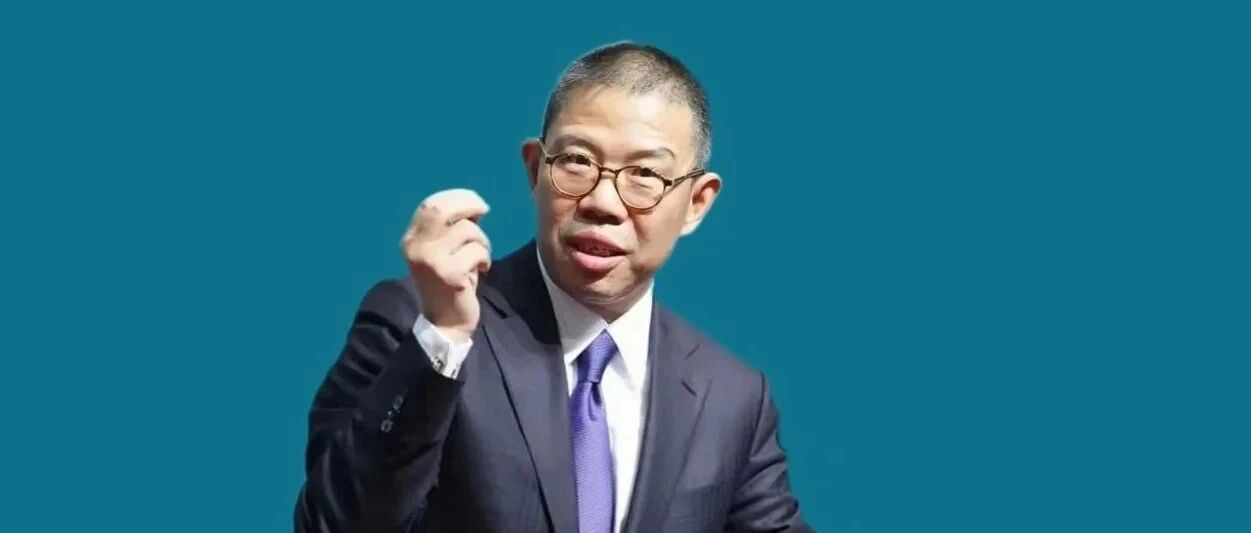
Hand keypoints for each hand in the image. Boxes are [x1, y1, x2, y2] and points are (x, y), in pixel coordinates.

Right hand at [400, 189, 490, 343]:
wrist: (445, 323)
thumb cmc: (448, 283)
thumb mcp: (444, 252)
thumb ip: (451, 229)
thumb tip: (475, 205)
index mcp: (411, 240)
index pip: (431, 204)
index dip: (457, 197)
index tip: (476, 203)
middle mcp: (416, 247)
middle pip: (443, 209)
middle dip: (469, 204)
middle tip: (484, 211)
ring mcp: (431, 261)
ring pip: (467, 230)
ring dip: (482, 242)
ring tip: (480, 258)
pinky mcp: (449, 274)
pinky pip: (477, 252)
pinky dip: (485, 259)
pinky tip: (481, 272)